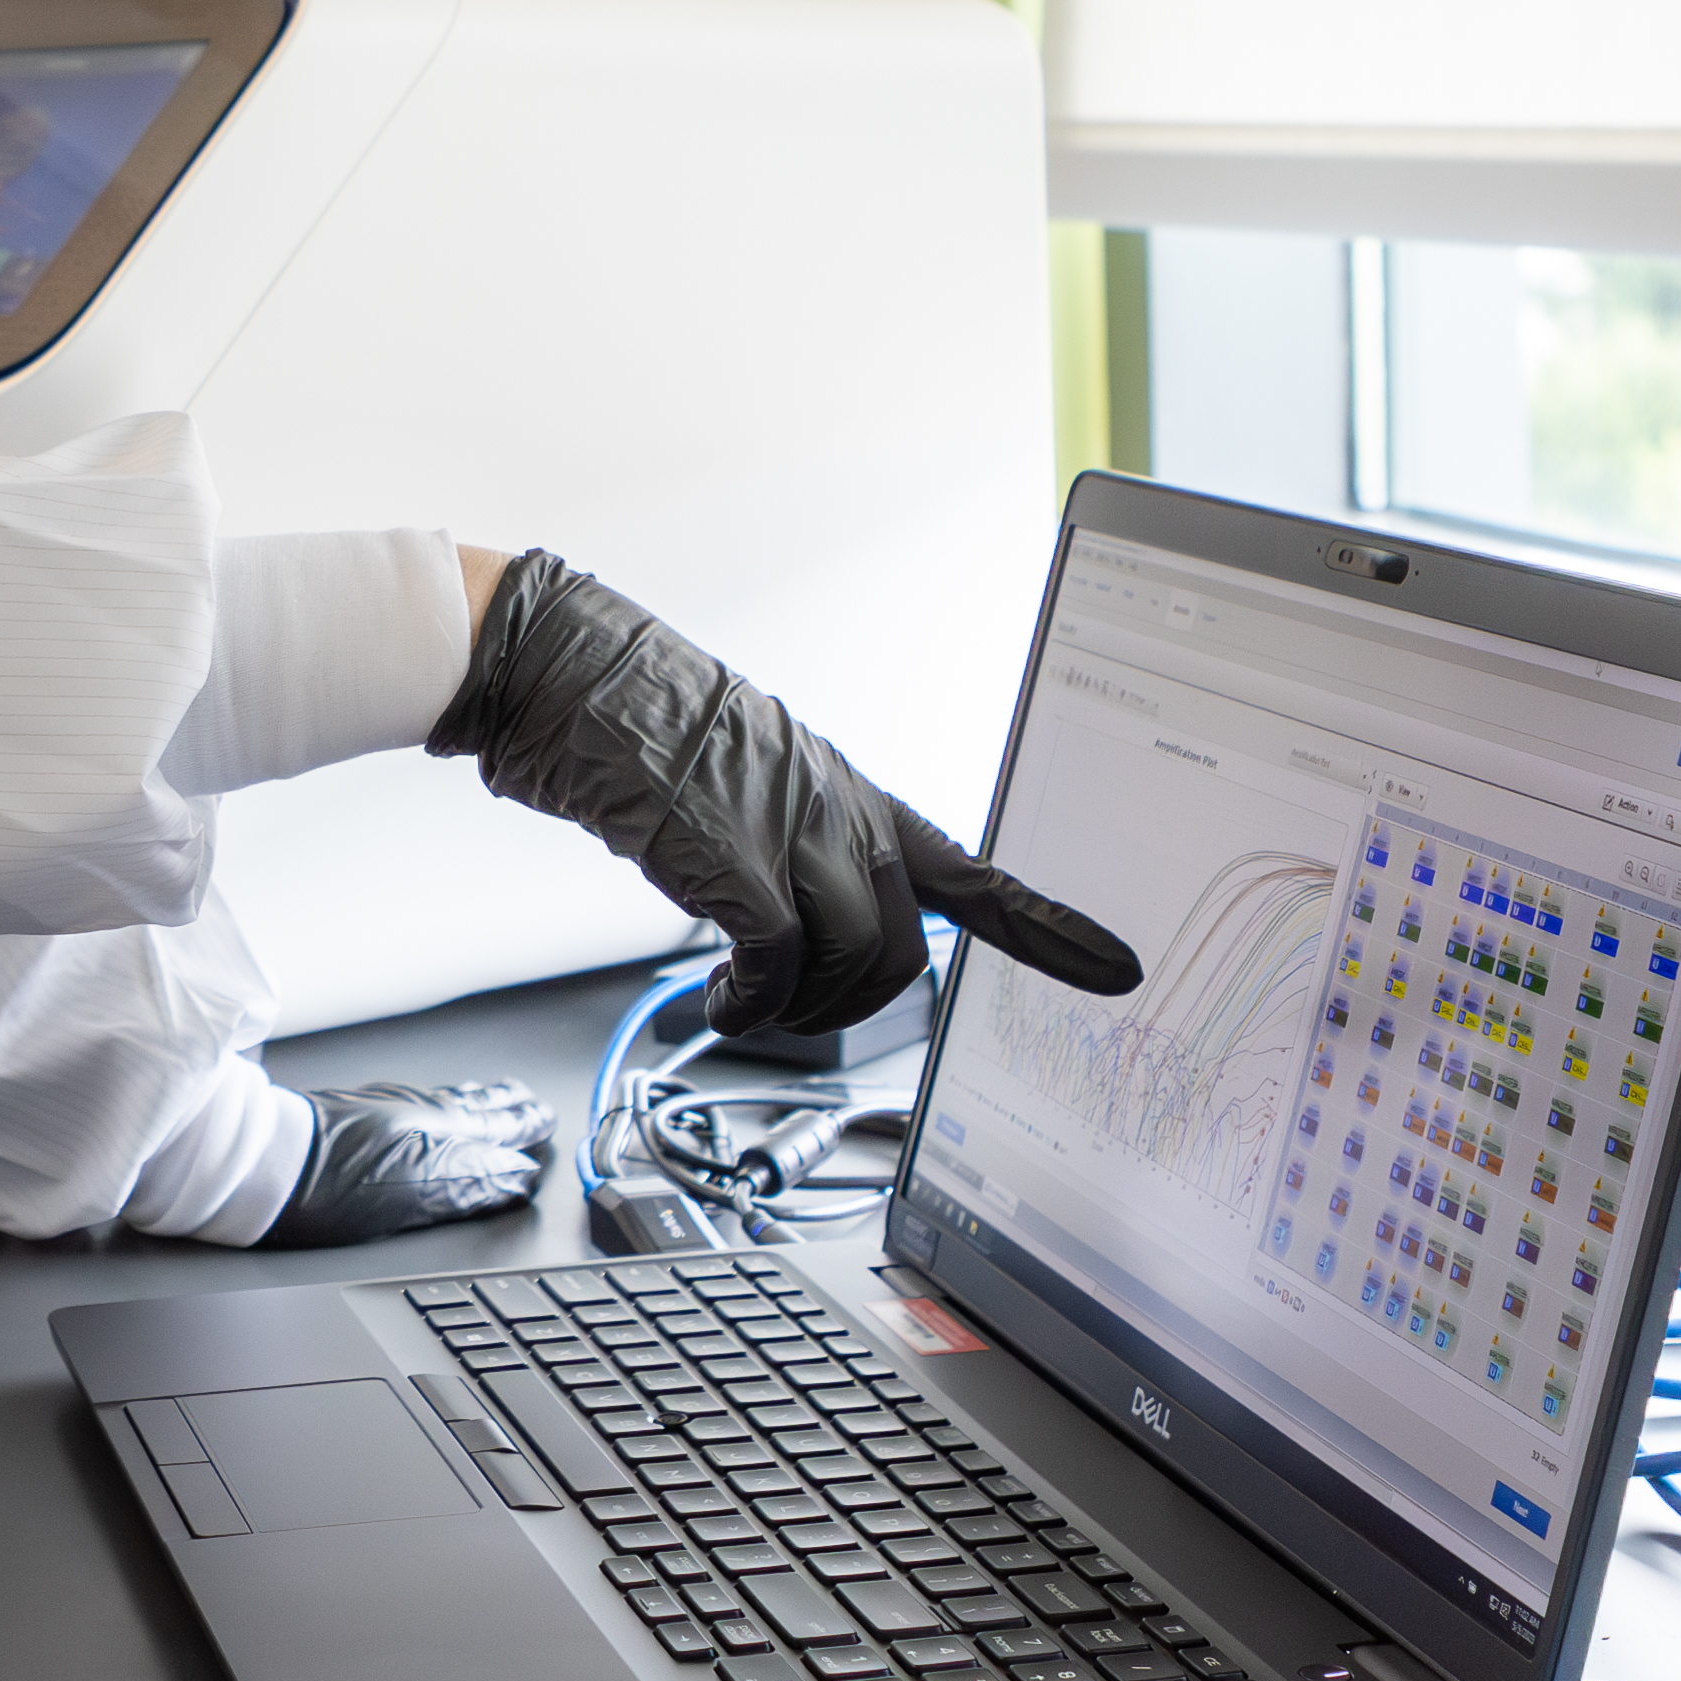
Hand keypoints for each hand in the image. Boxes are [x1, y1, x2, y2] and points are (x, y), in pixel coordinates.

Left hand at [256, 1078, 553, 1248]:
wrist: (268, 1162)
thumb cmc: (332, 1185)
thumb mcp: (418, 1195)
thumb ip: (473, 1183)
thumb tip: (518, 1177)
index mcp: (440, 1132)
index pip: (499, 1128)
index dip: (526, 1127)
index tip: (545, 1122)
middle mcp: (420, 1113)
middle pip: (477, 1108)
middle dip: (509, 1107)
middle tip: (531, 1103)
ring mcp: (391, 1109)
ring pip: (449, 1099)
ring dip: (479, 1100)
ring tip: (494, 1098)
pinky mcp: (363, 1112)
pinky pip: (422, 1099)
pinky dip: (444, 1100)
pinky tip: (433, 1107)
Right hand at [424, 550, 1144, 1036]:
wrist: (567, 667)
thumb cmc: (632, 715)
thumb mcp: (738, 770)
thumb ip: (781, 829)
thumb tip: (774, 902)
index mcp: (849, 789)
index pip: (972, 866)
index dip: (1045, 926)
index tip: (1113, 966)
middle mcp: (839, 809)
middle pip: (905, 948)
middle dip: (855, 1003)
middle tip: (789, 1009)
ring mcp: (794, 833)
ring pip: (854, 965)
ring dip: (799, 1013)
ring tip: (743, 1003)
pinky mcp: (734, 863)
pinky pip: (777, 968)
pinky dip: (750, 1004)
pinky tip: (718, 1001)